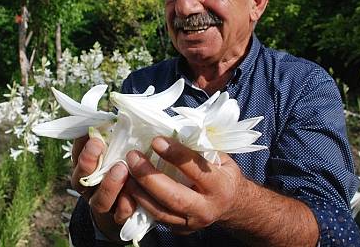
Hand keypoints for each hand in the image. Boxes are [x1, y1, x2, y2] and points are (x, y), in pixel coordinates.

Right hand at [70, 136, 136, 239]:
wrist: (127, 202)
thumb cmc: (121, 164)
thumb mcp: (116, 148)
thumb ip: (111, 136)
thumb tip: (110, 115)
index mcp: (86, 167)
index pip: (77, 154)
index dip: (81, 144)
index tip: (91, 131)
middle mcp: (89, 186)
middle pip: (81, 177)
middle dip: (88, 160)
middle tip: (98, 144)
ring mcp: (103, 203)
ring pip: (99, 200)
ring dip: (109, 184)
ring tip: (121, 169)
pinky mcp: (118, 217)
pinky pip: (119, 215)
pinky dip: (125, 207)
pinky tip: (133, 197)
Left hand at [124, 136, 245, 234]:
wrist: (233, 205)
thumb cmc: (223, 174)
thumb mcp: (220, 158)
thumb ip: (199, 148)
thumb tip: (171, 130)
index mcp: (220, 186)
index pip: (195, 169)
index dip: (175, 155)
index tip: (156, 141)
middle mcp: (206, 208)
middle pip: (174, 196)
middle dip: (149, 177)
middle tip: (132, 157)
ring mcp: (192, 223)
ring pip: (160, 211)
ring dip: (139, 192)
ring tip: (125, 172)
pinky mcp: (180, 229)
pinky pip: (157, 218)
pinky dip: (140, 203)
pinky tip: (130, 188)